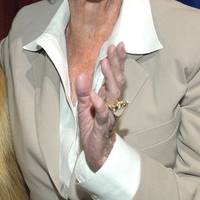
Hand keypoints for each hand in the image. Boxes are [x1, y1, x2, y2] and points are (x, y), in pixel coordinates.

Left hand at [75, 42, 126, 171]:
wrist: (97, 154)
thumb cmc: (92, 130)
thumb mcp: (83, 108)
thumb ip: (83, 92)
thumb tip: (82, 74)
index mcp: (107, 97)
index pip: (114, 76)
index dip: (116, 61)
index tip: (118, 45)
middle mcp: (111, 104)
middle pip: (117, 81)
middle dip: (116, 64)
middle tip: (114, 48)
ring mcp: (108, 114)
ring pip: (113, 95)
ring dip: (109, 78)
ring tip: (104, 63)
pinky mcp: (102, 127)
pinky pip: (103, 114)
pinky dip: (99, 104)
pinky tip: (95, 95)